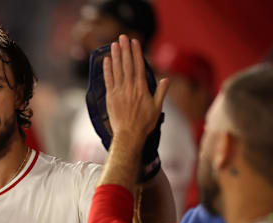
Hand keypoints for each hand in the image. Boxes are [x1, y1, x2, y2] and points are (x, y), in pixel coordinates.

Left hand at [103, 35, 168, 150]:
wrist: (129, 136)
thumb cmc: (145, 123)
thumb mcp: (157, 108)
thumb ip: (161, 92)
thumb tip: (166, 79)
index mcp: (142, 89)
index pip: (139, 66)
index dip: (136, 53)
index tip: (135, 42)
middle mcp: (130, 88)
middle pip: (127, 65)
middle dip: (125, 49)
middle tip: (122, 37)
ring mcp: (119, 92)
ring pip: (117, 70)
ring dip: (115, 56)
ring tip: (113, 44)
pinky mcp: (110, 98)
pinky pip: (108, 80)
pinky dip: (107, 70)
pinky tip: (106, 60)